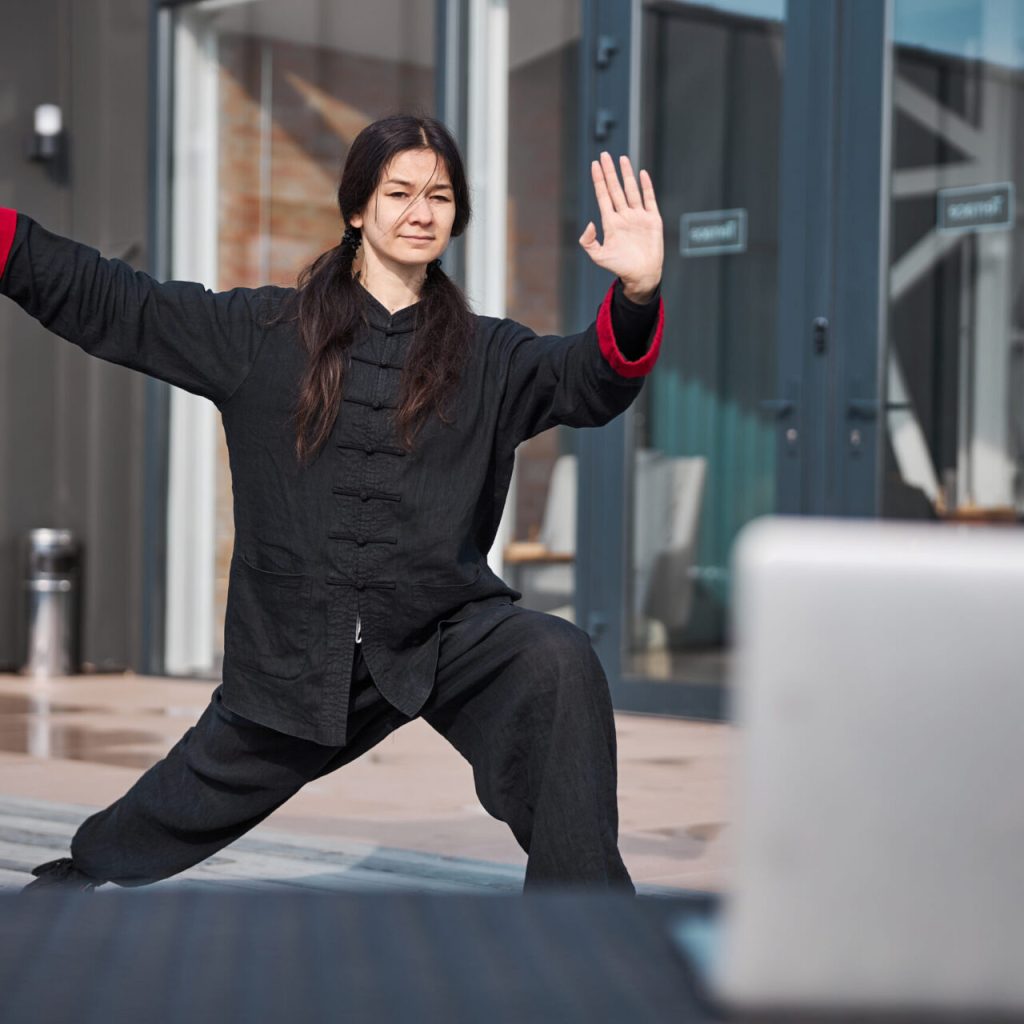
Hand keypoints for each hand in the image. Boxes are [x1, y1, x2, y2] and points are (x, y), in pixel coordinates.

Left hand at [578, 152, 663, 301]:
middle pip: (615, 189)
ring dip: (626, 174)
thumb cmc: (620, 267)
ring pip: (631, 190)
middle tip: (604, 155)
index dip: (599, 181)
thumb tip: (590, 223)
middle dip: (609, 172)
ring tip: (621, 159)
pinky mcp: (652, 219)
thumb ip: (589, 242)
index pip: (603, 196)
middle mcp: (624, 216)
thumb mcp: (599, 257)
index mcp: (610, 223)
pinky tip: (642, 173)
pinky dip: (646, 186)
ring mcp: (638, 216)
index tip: (595, 165)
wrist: (642, 275)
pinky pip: (649, 199)